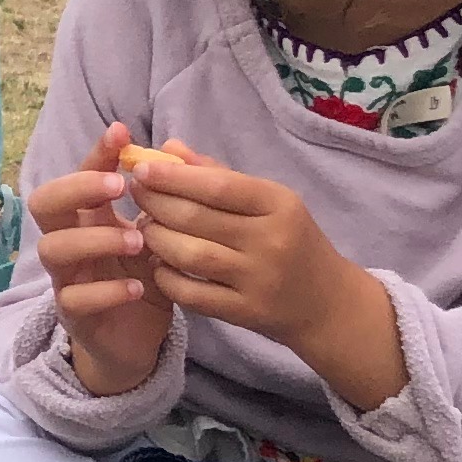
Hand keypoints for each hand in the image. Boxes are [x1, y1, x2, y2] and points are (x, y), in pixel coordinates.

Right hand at [25, 122, 174, 396]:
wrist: (137, 339)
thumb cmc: (144, 279)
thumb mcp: (160, 237)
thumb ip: (167, 199)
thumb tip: (176, 149)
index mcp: (89, 218)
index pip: (81, 175)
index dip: (96, 154)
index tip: (121, 133)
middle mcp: (70, 242)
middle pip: (45, 203)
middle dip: (77, 188)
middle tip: (118, 187)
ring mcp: (67, 278)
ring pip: (54, 248)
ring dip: (95, 239)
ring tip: (138, 242)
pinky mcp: (74, 315)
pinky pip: (75, 299)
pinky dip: (106, 291)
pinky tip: (136, 288)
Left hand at [120, 142, 406, 406]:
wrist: (325, 302)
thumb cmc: (290, 240)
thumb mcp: (269, 202)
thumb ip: (218, 175)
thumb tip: (169, 149)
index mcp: (280, 205)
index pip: (218, 186)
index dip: (173, 177)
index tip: (142, 168)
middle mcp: (271, 241)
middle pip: (197, 218)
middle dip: (156, 203)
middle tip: (136, 193)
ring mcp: (258, 280)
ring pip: (190, 255)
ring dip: (157, 239)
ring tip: (144, 226)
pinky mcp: (245, 312)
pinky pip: (192, 294)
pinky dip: (167, 277)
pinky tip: (158, 264)